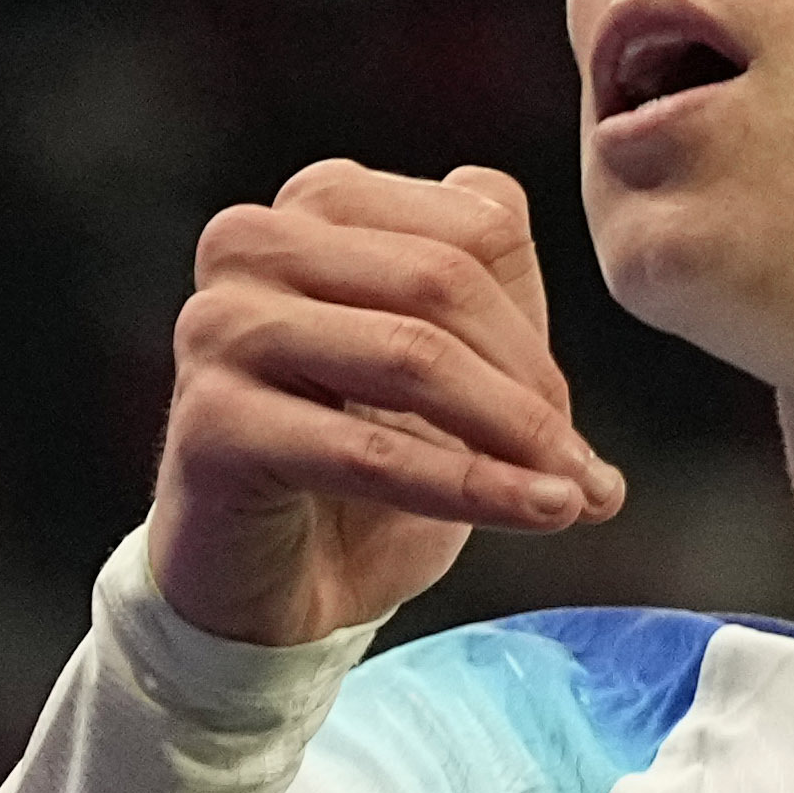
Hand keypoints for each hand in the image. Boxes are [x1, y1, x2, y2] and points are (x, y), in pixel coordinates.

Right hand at [156, 160, 625, 648]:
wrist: (265, 586)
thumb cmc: (351, 472)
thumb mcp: (443, 361)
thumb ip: (497, 287)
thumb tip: (572, 246)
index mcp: (317, 206)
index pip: (474, 226)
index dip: (536, 329)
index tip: (563, 417)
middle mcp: (254, 244)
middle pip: (442, 281)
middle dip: (531, 385)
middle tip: (581, 469)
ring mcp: (222, 328)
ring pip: (410, 356)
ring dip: (511, 436)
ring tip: (570, 495)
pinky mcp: (212, 423)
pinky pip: (371, 453)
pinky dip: (469, 488)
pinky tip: (533, 512)